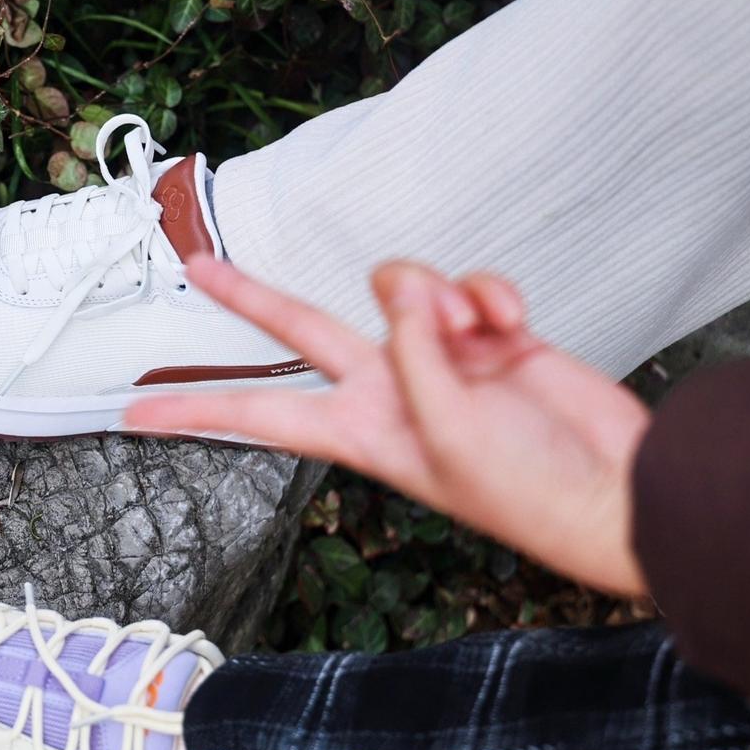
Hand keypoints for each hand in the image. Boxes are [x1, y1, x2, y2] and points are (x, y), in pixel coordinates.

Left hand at [127, 256, 651, 597]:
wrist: (617, 486)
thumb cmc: (527, 488)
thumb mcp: (446, 432)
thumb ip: (411, 350)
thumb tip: (401, 285)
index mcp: (362, 430)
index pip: (257, 414)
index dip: (194, 410)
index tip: (132, 412)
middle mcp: (389, 388)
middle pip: (301, 329)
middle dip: (250, 296)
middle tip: (198, 261)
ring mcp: (438, 358)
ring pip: (404, 287)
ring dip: (438, 297)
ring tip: (478, 336)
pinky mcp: (489, 333)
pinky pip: (472, 287)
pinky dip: (492, 298)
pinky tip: (515, 327)